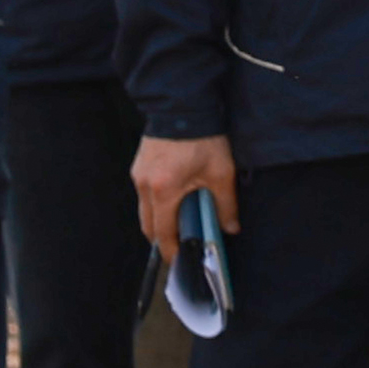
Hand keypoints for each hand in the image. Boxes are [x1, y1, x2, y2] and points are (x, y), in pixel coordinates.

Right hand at [135, 131, 237, 259]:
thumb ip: (226, 204)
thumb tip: (231, 228)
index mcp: (163, 190)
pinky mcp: (139, 166)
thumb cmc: (204, 138)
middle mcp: (144, 185)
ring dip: (160, 219)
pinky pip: (144, 193)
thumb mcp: (221, 173)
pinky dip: (157, 202)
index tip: (178, 261)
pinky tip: (176, 200)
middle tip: (181, 245)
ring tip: (182, 223)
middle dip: (163, 238)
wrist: (184, 106)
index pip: (161, 232)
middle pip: (148, 224)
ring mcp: (138, 175)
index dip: (170, 249)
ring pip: (144, 209)